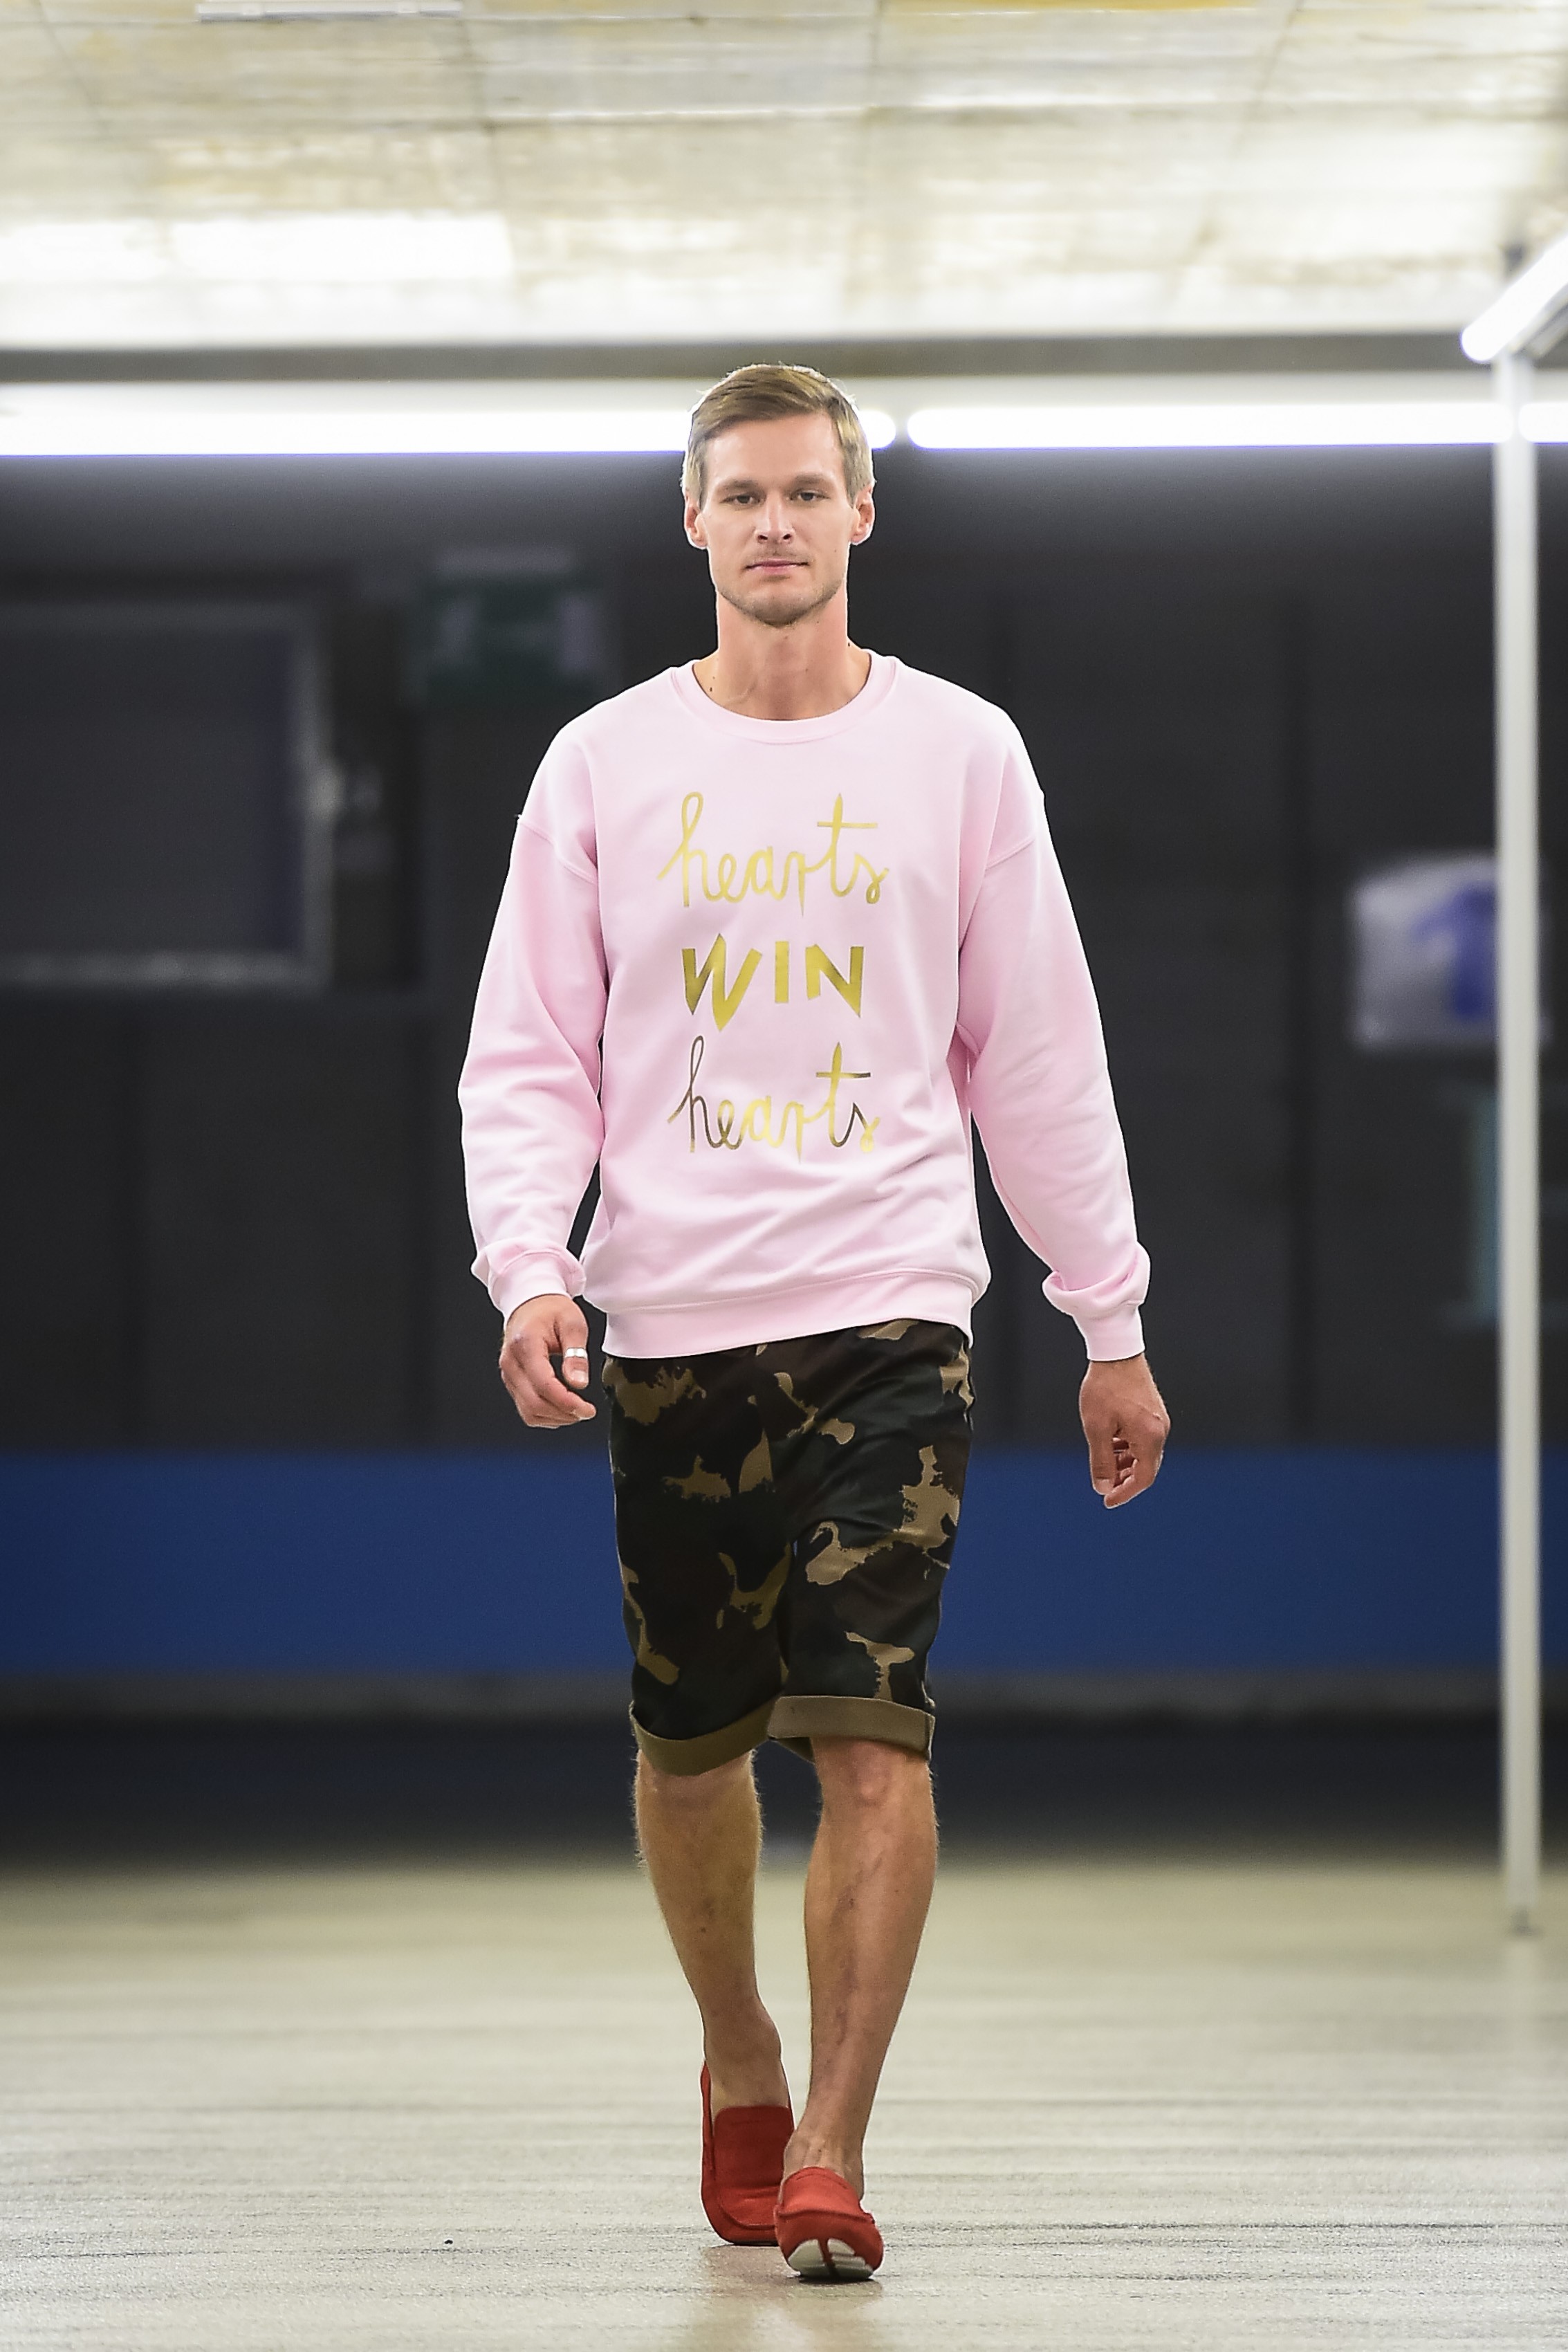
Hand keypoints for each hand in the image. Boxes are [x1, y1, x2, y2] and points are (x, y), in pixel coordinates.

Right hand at [499, 1293, 596, 1428]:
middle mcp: (511, 1363)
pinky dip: (545, 1415)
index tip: (587, 1409)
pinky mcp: (511, 1381)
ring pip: (528, 1411)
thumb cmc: (551, 1309)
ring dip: (555, 1418)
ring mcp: (508, 1374)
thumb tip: (579, 1383)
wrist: (530, 1302)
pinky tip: (561, 1408)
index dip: (567, 1403)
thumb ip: (576, 1354)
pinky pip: (525, 1408)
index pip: (544, 1385)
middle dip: (563, 1414)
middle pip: (534, 1404)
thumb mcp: (572, 1323)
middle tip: (586, 1411)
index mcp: (526, 1345)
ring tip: (576, 1410)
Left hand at [1079, 1353, 1167, 1508]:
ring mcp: (1158, 1420)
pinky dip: (1128, 1448)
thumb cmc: (1104, 1387)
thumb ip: (1101, 1461)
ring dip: (1125, 1464)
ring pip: (1143, 1453)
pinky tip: (1111, 1446)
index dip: (1125, 1492)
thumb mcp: (1096, 1427)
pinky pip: (1143, 1439)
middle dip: (1125, 1479)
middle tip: (1103, 1486)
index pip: (1144, 1478)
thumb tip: (1103, 1488)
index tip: (1107, 1501)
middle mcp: (1159, 1430)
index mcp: (1149, 1436)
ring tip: (1104, 1466)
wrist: (1116, 1352)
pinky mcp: (1153, 1412)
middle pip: (1146, 1467)